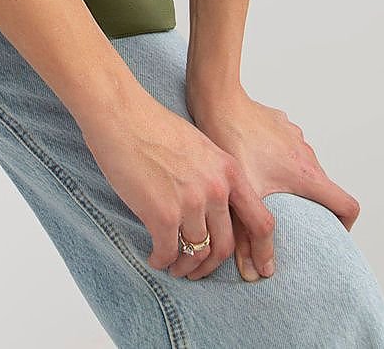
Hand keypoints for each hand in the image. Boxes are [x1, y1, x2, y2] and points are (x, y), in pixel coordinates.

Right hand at [77, 86, 276, 281]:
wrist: (121, 114)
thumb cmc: (153, 126)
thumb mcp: (200, 147)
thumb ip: (213, 176)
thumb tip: (213, 210)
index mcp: (229, 171)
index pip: (261, 222)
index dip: (262, 251)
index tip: (258, 269)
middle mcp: (216, 189)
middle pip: (225, 246)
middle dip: (210, 265)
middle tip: (196, 270)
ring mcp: (191, 203)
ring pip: (197, 253)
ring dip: (184, 266)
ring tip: (173, 265)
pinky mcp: (163, 215)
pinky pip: (168, 252)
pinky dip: (161, 260)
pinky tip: (154, 257)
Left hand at [186, 84, 361, 281]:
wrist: (218, 98)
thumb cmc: (232, 141)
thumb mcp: (242, 195)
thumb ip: (249, 236)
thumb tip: (256, 272)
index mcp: (306, 174)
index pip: (348, 205)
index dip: (345, 225)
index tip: (329, 234)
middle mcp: (307, 153)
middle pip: (323, 188)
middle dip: (309, 206)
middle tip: (285, 219)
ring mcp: (294, 135)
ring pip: (303, 166)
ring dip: (290, 182)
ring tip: (263, 191)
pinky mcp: (279, 123)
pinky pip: (286, 148)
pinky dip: (276, 160)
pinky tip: (249, 163)